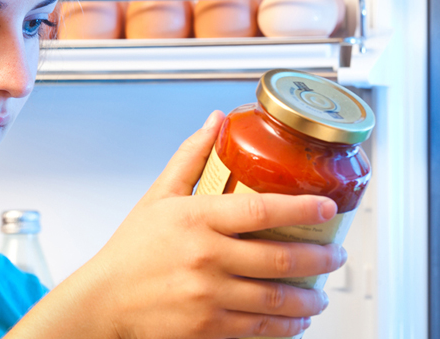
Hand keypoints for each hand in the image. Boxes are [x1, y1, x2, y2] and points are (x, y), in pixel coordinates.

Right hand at [9, 111, 345, 338]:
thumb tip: (215, 121)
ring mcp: (208, 295)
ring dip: (308, 299)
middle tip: (335, 255)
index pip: (261, 210)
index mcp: (197, 219)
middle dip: (320, 259)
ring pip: (275, 299)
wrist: (104, 301)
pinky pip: (258, 328)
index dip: (302, 208)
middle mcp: (205, 257)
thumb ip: (190, 157)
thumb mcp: (158, 196)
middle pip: (280, 258)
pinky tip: (295, 320)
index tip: (327, 206)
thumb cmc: (131, 250)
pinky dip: (285, 327)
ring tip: (320, 294)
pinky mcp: (207, 328)